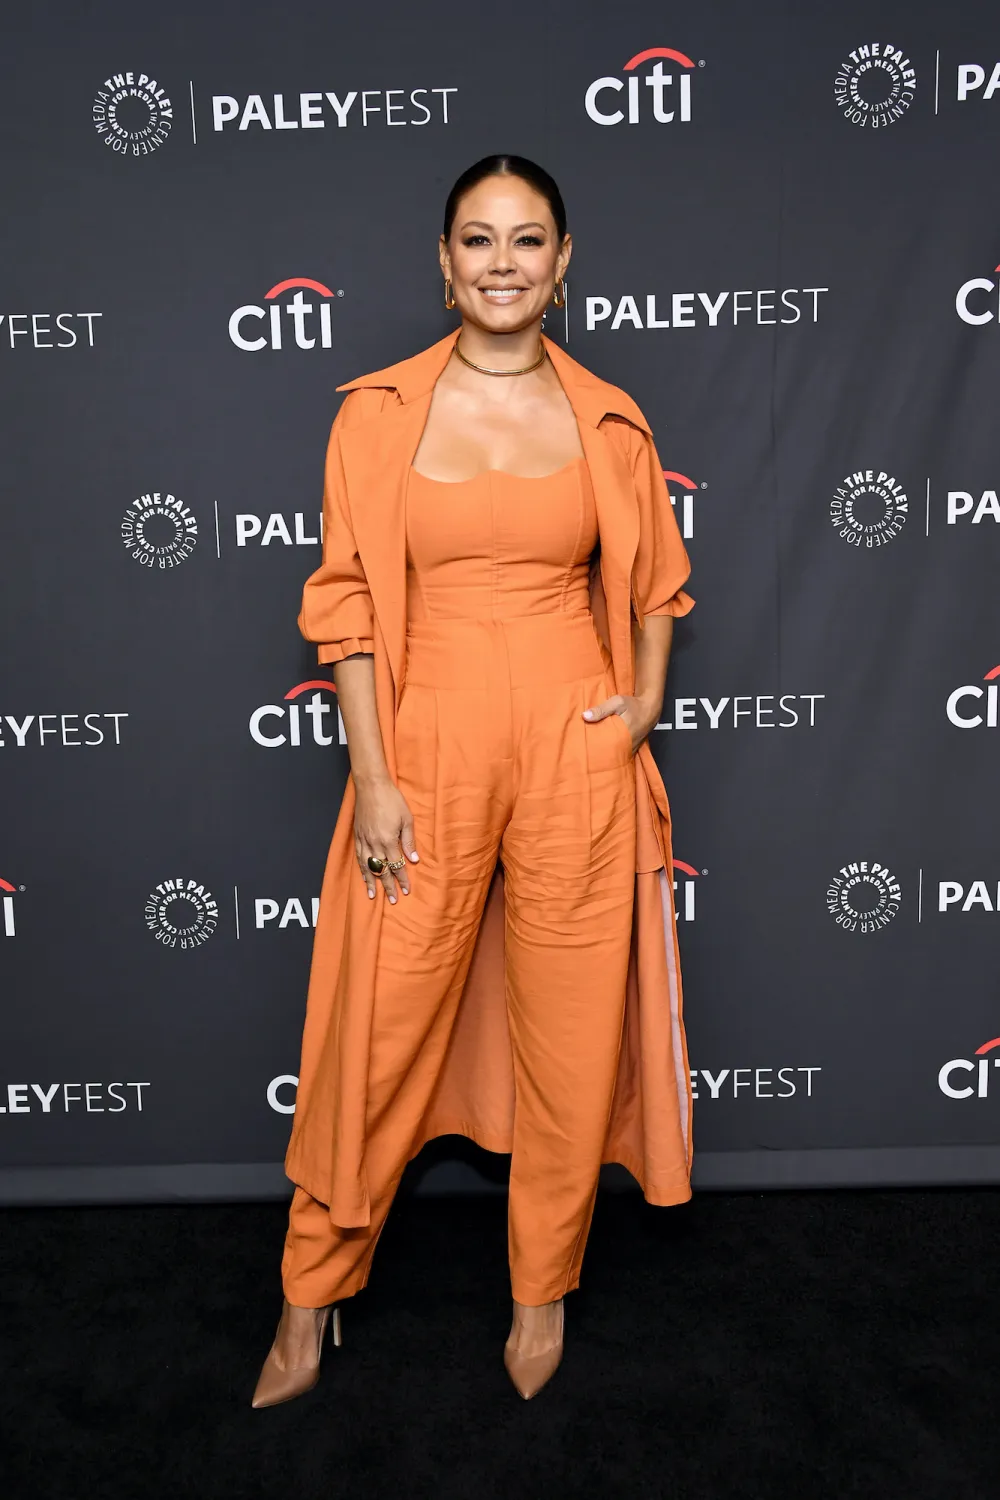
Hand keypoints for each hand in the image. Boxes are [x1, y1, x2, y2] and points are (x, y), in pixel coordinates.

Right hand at [353, 776, 418, 903]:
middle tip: (392, 900)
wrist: (371, 786)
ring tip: (373, 895)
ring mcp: (363, 840)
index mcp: (388, 840)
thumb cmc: (392, 799)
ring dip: (371, 882)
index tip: (406, 891)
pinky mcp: (357, 835)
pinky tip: (364, 876)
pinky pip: (359, 857)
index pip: (396, 865)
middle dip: (388, 886)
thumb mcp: (406, 819)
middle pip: (381, 870)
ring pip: (367, 866)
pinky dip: (361, 869)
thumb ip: (409, 841)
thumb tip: (413, 860)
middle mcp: (374, 843)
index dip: (402, 879)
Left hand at [581, 692, 658, 754]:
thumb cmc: (633, 705)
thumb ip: (601, 709)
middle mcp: (626, 746)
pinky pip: (619, 754)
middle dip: (596, 753)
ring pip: (613, 755)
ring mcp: (629, 749)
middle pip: (607, 754)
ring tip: (590, 752)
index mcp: (622, 736)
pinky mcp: (631, 749)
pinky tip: (602, 749)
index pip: (604, 748)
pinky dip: (611, 752)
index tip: (581, 748)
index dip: (592, 749)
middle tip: (582, 751)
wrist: (650, 709)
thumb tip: (584, 716)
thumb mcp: (617, 702)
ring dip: (603, 753)